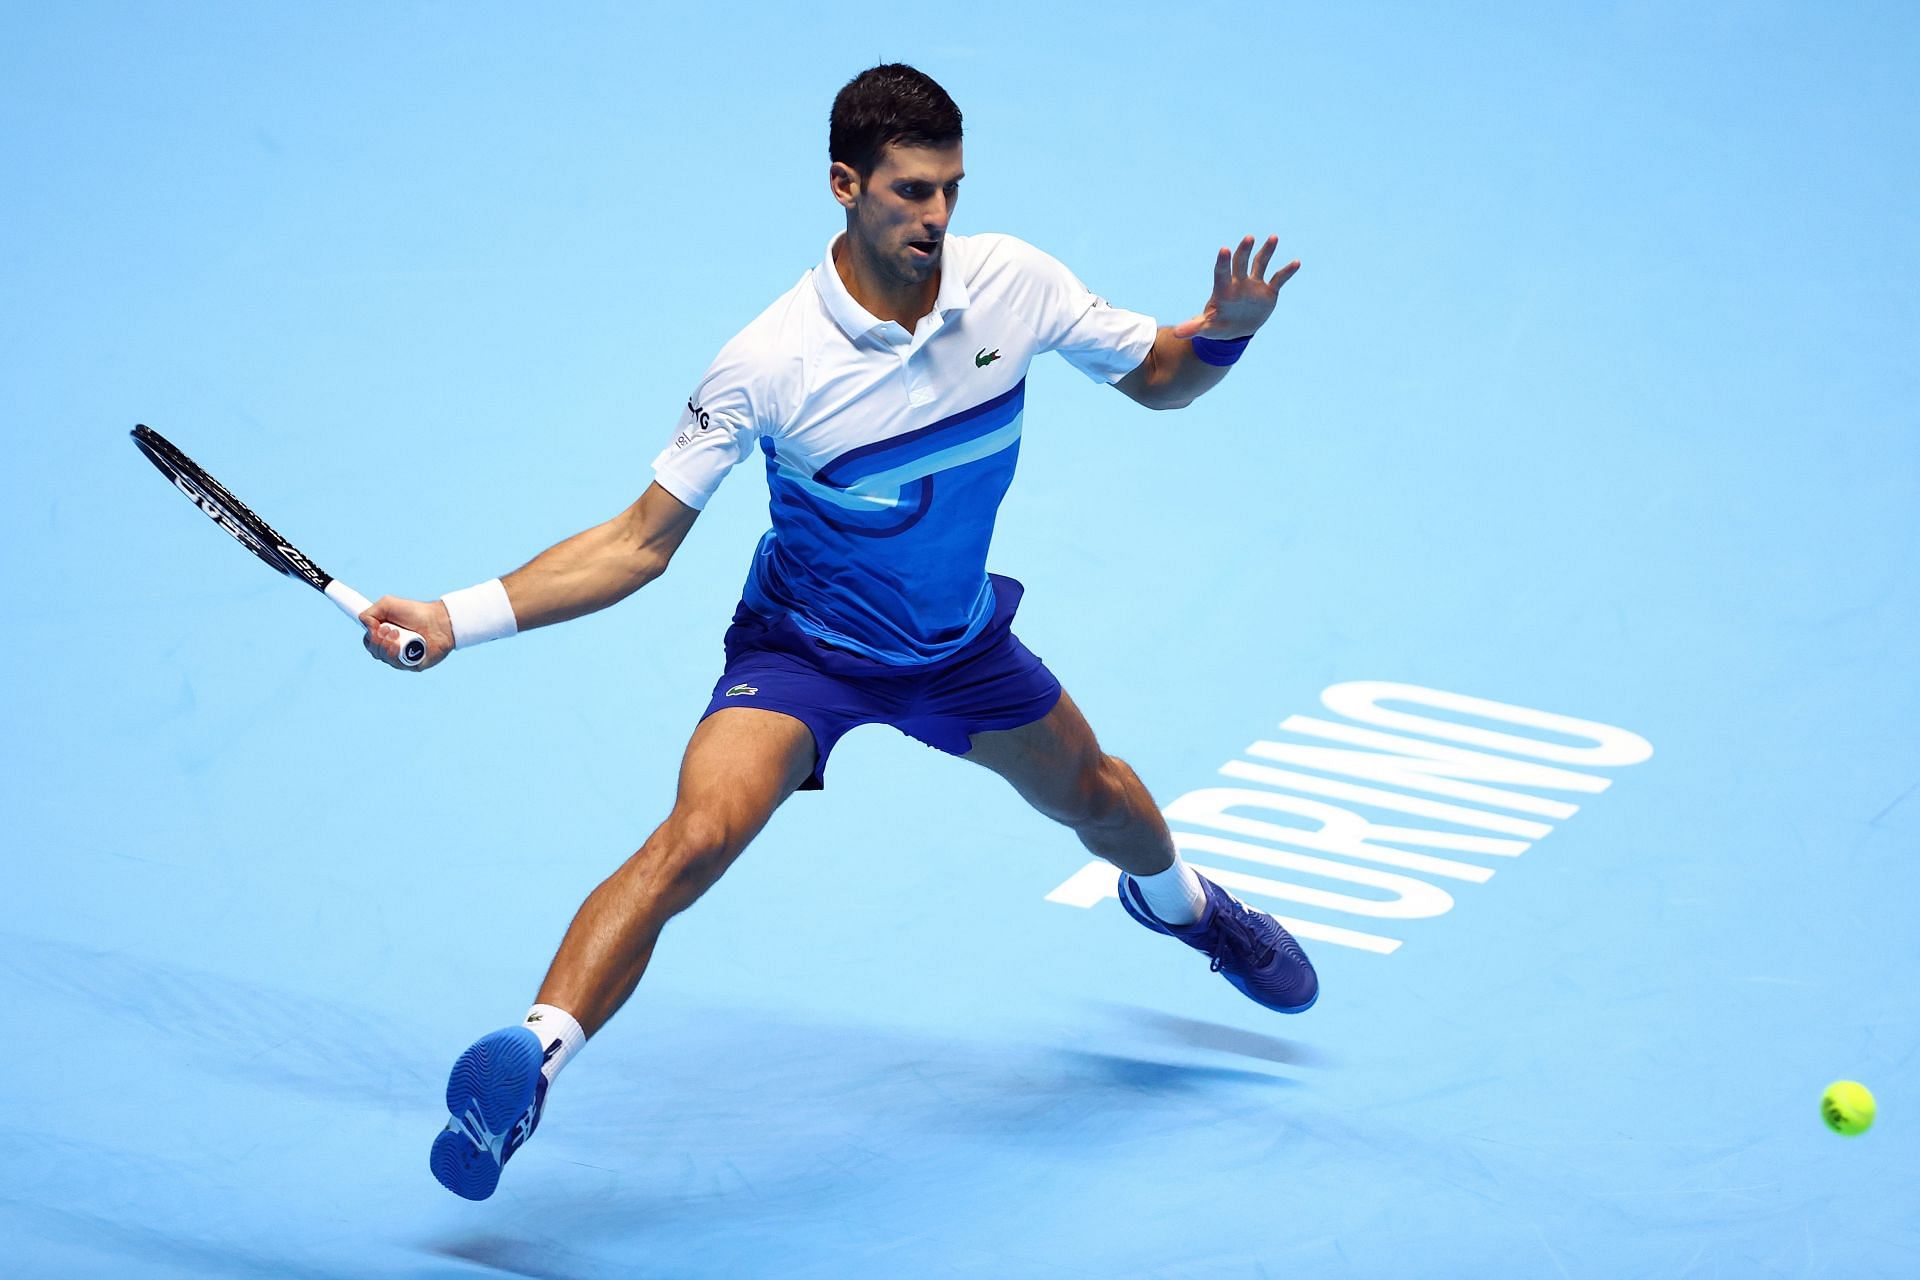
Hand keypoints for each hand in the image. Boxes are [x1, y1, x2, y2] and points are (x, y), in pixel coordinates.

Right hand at [359, 595, 453, 670]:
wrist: (438, 619)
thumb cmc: (415, 612)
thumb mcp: (387, 605)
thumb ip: (369, 613)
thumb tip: (365, 627)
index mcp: (385, 636)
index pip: (369, 643)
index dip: (370, 637)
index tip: (376, 626)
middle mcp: (392, 648)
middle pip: (374, 651)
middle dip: (378, 639)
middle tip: (391, 628)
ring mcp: (403, 657)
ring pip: (384, 658)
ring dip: (386, 645)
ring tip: (398, 633)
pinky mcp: (413, 664)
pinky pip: (398, 664)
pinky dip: (395, 655)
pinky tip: (399, 645)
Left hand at [1170, 235, 1299, 340]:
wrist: (1235, 330)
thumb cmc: (1217, 326)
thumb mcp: (1206, 328)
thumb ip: (1194, 327)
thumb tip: (1176, 333)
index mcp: (1223, 288)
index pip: (1221, 272)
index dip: (1223, 261)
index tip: (1224, 250)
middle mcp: (1239, 282)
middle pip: (1241, 262)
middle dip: (1244, 251)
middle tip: (1248, 238)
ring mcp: (1254, 284)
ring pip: (1260, 264)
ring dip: (1266, 251)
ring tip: (1273, 238)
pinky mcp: (1268, 291)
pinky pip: (1278, 279)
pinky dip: (1287, 271)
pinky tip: (1296, 262)